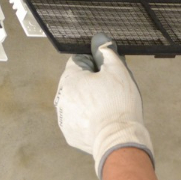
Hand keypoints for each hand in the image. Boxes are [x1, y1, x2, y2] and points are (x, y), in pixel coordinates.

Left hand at [54, 34, 153, 178]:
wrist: (119, 139)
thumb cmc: (119, 104)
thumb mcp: (118, 71)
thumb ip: (106, 52)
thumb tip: (99, 40)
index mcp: (70, 79)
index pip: (79, 61)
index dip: (96, 64)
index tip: (107, 73)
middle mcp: (61, 98)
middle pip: (76, 82)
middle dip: (91, 84)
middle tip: (110, 92)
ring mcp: (63, 117)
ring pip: (76, 102)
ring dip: (88, 102)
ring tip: (107, 109)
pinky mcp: (69, 134)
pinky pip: (78, 120)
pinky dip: (87, 119)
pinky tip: (102, 122)